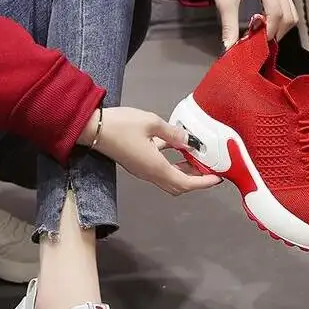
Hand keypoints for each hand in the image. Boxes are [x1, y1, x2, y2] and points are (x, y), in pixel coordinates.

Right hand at [78, 107, 221, 195]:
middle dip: (195, 179)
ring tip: (196, 157)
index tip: (216, 178)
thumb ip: (173, 133)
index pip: (185, 183)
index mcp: (156, 167)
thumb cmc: (120, 125)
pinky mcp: (137, 163)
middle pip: (177, 185)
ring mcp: (143, 169)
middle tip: (208, 168)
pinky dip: (172, 162)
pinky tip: (176, 146)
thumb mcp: (151, 123)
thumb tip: (189, 141)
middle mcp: (150, 173)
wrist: (92, 128)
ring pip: (169, 177)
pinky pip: (159, 168)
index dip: (203, 183)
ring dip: (184, 171)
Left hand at [200, 0, 297, 48]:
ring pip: (291, 13)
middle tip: (260, 43)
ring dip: (279, 28)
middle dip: (277, 32)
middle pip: (289, 15)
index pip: (276, 13)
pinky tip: (263, 25)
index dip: (269, 32)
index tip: (257, 44)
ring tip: (261, 35)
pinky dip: (278, 20)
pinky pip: (286, 8)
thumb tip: (230, 48)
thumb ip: (230, 26)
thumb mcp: (224, 2)